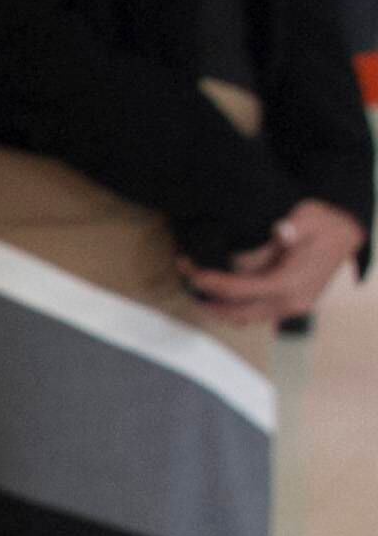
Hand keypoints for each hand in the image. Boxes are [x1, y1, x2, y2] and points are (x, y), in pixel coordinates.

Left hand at [182, 200, 366, 322]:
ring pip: (248, 318)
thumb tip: (282, 231)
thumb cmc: (324, 224)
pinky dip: (237, 306)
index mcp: (292, 282)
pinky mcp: (292, 304)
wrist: (346, 233)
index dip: (213, 283)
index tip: (192, 273)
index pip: (241, 290)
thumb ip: (292, 227)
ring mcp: (293, 306)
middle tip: (187, 286)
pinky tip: (221, 293)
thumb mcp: (308, 217)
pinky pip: (258, 312)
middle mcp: (292, 301)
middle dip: (210, 303)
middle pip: (239, 313)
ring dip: (222, 309)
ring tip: (199, 292)